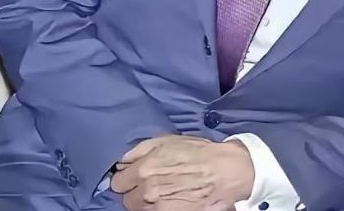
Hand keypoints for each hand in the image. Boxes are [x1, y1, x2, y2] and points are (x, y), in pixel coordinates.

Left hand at [111, 135, 253, 210]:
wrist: (226, 171)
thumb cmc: (199, 152)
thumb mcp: (169, 140)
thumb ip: (140, 150)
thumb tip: (122, 161)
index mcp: (144, 169)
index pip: (118, 181)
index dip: (127, 177)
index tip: (136, 175)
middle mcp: (147, 190)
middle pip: (126, 198)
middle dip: (136, 190)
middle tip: (152, 182)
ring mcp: (158, 207)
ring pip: (138, 208)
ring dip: (146, 201)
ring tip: (163, 191)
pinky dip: (158, 208)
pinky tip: (171, 198)